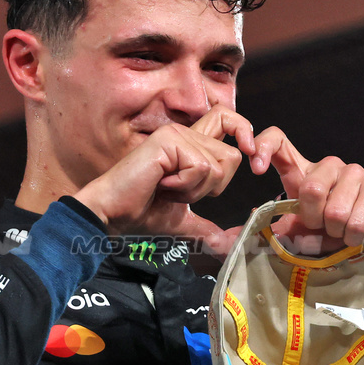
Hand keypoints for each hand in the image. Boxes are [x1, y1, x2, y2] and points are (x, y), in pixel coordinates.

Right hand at [75, 106, 254, 244]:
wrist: (113, 214)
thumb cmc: (141, 212)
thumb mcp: (183, 219)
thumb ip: (206, 228)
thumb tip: (225, 246)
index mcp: (190, 144)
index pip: (226, 119)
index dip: (244, 131)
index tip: (250, 154)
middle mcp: (185, 132)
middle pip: (232, 156)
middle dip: (212, 187)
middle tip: (179, 191)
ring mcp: (176, 134)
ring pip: (218, 166)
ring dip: (195, 189)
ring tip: (166, 187)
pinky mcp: (169, 140)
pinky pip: (201, 168)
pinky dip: (185, 186)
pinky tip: (161, 184)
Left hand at [248, 127, 363, 269]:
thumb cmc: (329, 238)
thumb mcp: (291, 235)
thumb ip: (260, 234)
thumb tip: (218, 243)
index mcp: (302, 171)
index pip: (278, 140)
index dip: (263, 146)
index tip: (255, 168)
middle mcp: (327, 166)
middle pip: (310, 187)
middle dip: (313, 220)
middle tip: (321, 228)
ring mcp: (354, 173)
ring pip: (333, 208)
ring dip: (334, 233)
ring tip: (340, 234)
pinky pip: (355, 219)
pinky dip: (352, 238)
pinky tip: (357, 236)